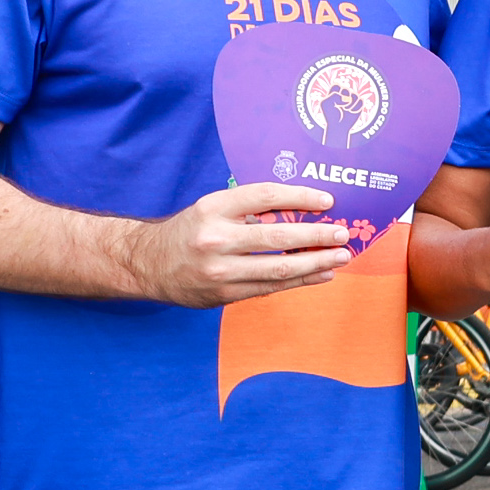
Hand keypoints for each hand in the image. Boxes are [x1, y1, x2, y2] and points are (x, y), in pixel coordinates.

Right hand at [119, 183, 361, 306]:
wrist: (147, 263)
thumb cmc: (190, 231)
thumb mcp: (211, 209)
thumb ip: (249, 209)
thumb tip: (303, 211)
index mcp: (213, 207)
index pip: (265, 196)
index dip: (300, 197)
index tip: (328, 202)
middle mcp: (215, 237)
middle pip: (278, 236)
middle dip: (317, 236)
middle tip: (343, 234)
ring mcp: (219, 269)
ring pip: (280, 267)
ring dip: (317, 263)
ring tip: (341, 257)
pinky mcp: (224, 293)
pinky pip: (271, 287)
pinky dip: (301, 281)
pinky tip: (321, 274)